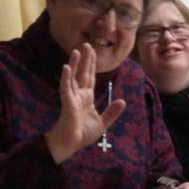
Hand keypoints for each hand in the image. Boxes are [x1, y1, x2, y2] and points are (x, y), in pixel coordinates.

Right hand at [45, 45, 125, 163]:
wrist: (72, 144)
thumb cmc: (83, 133)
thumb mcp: (103, 122)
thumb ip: (112, 111)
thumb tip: (122, 101)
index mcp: (87, 98)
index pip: (90, 77)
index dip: (92, 65)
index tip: (93, 52)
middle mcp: (79, 95)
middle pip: (83, 73)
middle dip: (85, 59)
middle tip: (86, 44)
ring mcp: (72, 97)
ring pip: (73, 77)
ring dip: (74, 64)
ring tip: (76, 51)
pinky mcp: (67, 102)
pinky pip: (66, 87)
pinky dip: (66, 77)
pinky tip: (67, 67)